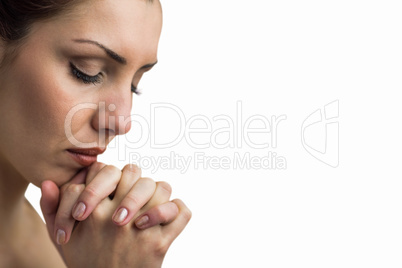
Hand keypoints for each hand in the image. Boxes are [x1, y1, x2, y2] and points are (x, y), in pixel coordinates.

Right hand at [40, 163, 190, 266]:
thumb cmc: (85, 262)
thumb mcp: (62, 239)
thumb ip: (52, 209)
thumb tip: (48, 182)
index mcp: (92, 213)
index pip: (106, 170)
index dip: (108, 176)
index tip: (109, 191)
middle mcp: (116, 217)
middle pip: (134, 172)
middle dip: (134, 181)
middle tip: (131, 195)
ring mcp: (140, 230)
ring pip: (161, 187)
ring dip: (158, 194)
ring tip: (149, 207)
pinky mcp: (159, 244)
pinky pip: (181, 212)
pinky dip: (177, 211)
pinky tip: (167, 219)